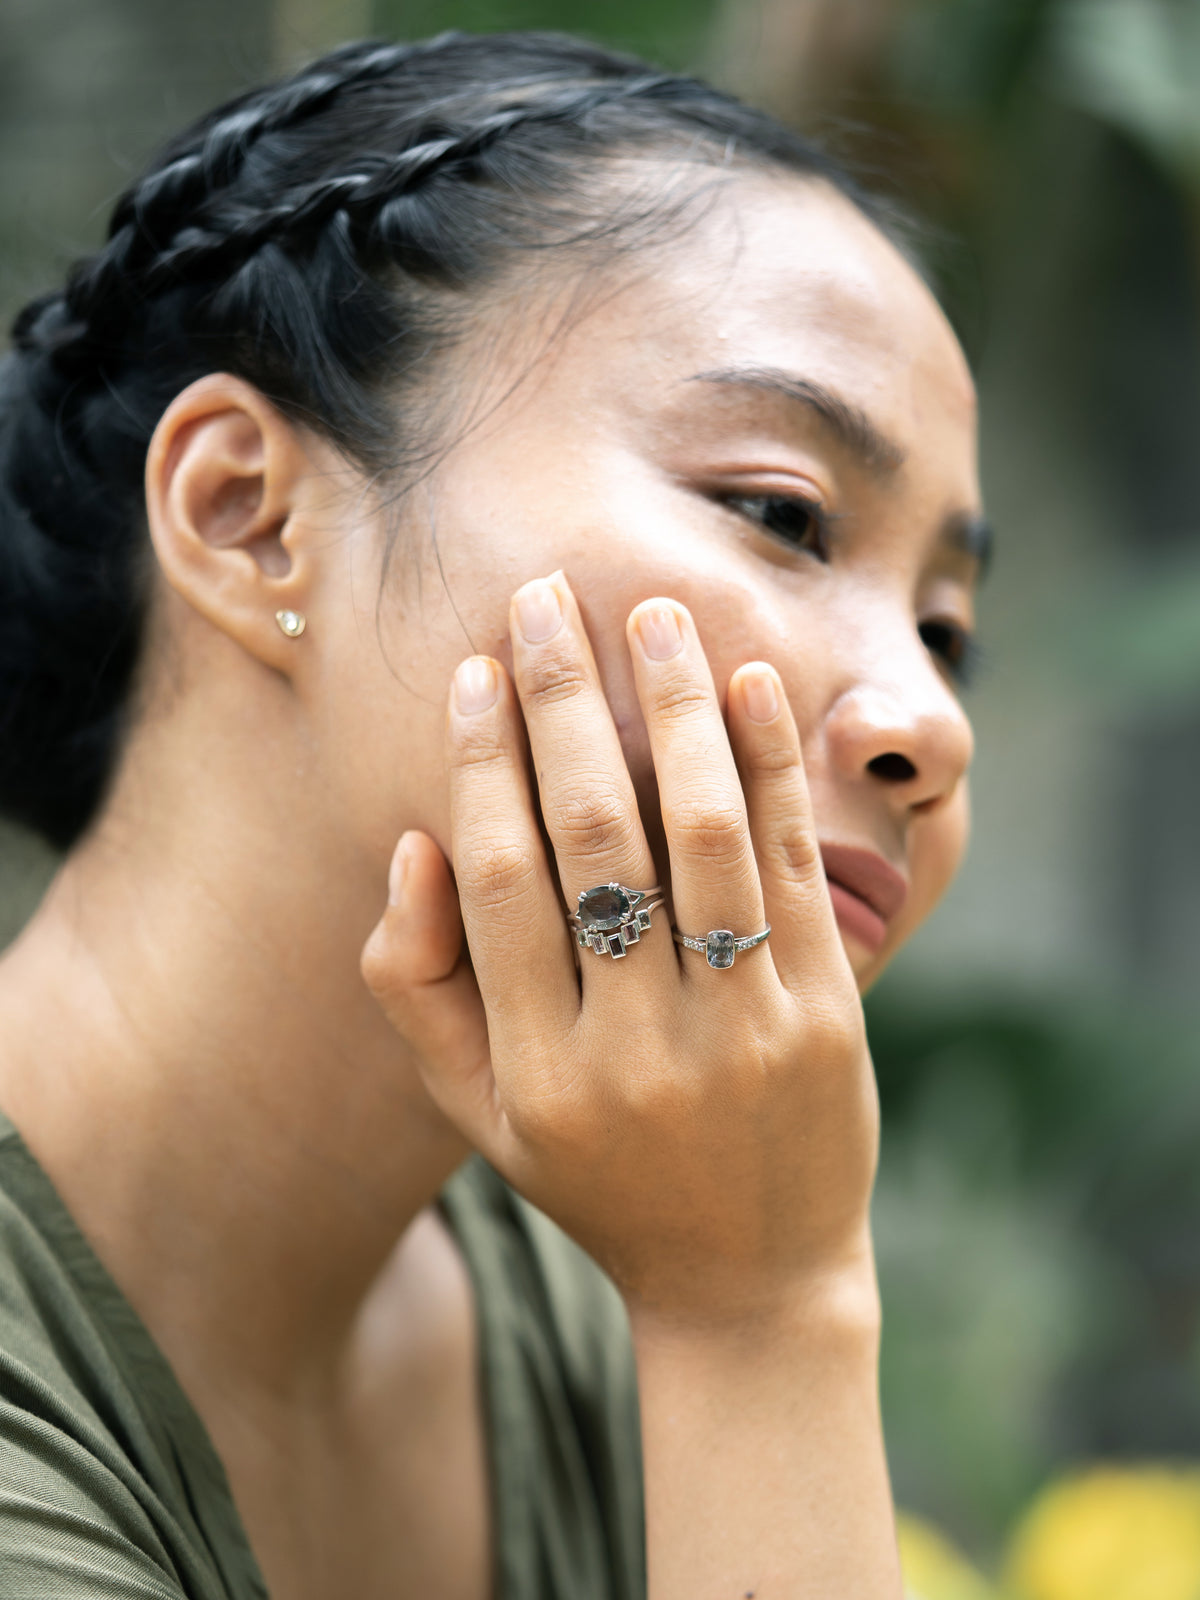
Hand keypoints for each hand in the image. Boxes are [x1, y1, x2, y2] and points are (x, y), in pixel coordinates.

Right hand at [362, 571, 878, 1323]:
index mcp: (537, 1068)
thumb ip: (420, 988)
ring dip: (673, 709)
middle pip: (592, 837)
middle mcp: (635, 1045)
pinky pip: (787, 867)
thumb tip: (416, 844)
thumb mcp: (479, 1113)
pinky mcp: (824, 1014)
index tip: (475, 671)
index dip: (482, 762)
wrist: (749, 1279)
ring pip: (698, 834)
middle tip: (547, 598)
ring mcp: (740, 1029)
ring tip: (653, 612)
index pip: (499, 879)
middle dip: (564, 702)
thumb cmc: (598, 1178)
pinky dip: (767, 766)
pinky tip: (747, 683)